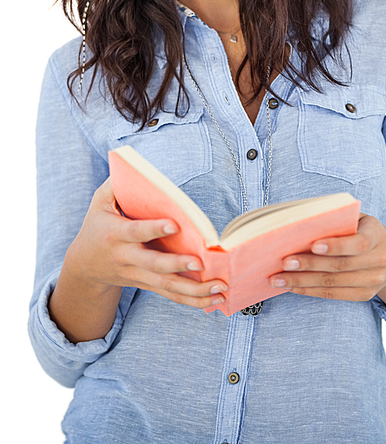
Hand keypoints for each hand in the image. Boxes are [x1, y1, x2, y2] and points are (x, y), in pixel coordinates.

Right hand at [66, 178, 227, 307]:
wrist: (84, 267)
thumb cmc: (97, 226)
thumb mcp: (99, 202)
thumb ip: (116, 184)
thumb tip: (134, 166)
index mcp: (115, 235)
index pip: (136, 232)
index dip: (154, 229)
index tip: (175, 224)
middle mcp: (127, 258)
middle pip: (154, 265)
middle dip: (177, 264)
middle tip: (200, 262)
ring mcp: (138, 276)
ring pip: (167, 287)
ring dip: (195, 291)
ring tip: (220, 288)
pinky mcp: (148, 285)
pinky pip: (172, 295)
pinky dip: (194, 301)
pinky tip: (215, 302)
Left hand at [269, 213, 385, 313]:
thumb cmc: (361, 230)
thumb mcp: (356, 218)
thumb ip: (336, 219)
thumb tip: (299, 224)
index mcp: (377, 235)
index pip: (358, 243)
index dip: (336, 245)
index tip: (313, 245)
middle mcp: (379, 260)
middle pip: (340, 265)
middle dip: (309, 265)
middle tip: (284, 262)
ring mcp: (373, 281)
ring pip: (333, 283)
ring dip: (302, 282)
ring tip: (278, 279)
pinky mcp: (364, 295)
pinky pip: (333, 295)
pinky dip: (309, 291)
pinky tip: (291, 287)